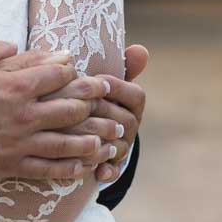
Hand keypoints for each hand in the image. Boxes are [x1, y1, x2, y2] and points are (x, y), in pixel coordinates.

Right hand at [0, 41, 109, 180]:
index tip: (94, 76)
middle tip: (108, 104)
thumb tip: (18, 44)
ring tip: (108, 139)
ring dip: (92, 140)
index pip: (60, 76)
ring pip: (67, 142)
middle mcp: (24, 114)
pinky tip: (84, 166)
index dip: (80, 74)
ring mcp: (19, 142)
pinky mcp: (11, 165)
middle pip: (72, 109)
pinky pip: (48, 169)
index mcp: (16, 85)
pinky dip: (69, 168)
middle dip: (94, 105)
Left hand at [92, 43, 147, 182]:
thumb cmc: (97, 94)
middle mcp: (131, 125)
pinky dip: (107, 171)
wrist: (91, 125)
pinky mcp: (112, 165)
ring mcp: (123, 146)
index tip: (96, 81)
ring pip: (119, 145)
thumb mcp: (107, 79)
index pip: (136, 94)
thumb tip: (140, 49)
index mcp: (134, 103)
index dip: (117, 88)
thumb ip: (123, 65)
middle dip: (104, 113)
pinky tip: (97, 171)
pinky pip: (114, 170)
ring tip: (83, 139)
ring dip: (104, 143)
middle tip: (81, 108)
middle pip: (125, 120)